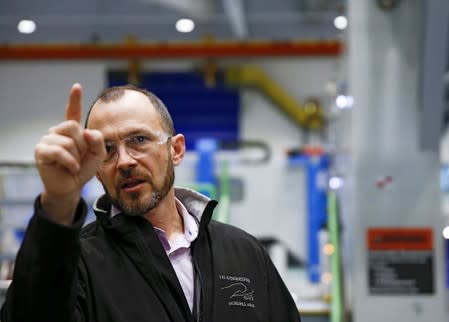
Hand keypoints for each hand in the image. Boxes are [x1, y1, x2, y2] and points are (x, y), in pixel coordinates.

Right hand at [34, 83, 104, 224]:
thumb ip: (97, 140)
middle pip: (73, 127)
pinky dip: (70, 161)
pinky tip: (71, 168)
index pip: (73, 112)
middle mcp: (58, 132)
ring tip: (73, 164)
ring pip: (68, 140)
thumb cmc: (84, 169)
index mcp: (72, 131)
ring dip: (76, 156)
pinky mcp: (41, 151)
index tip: (77, 86)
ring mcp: (47, 140)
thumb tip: (85, 131)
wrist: (72, 186)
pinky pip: (59, 151)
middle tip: (79, 158)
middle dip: (82, 145)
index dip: (74, 99)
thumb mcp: (98, 154)